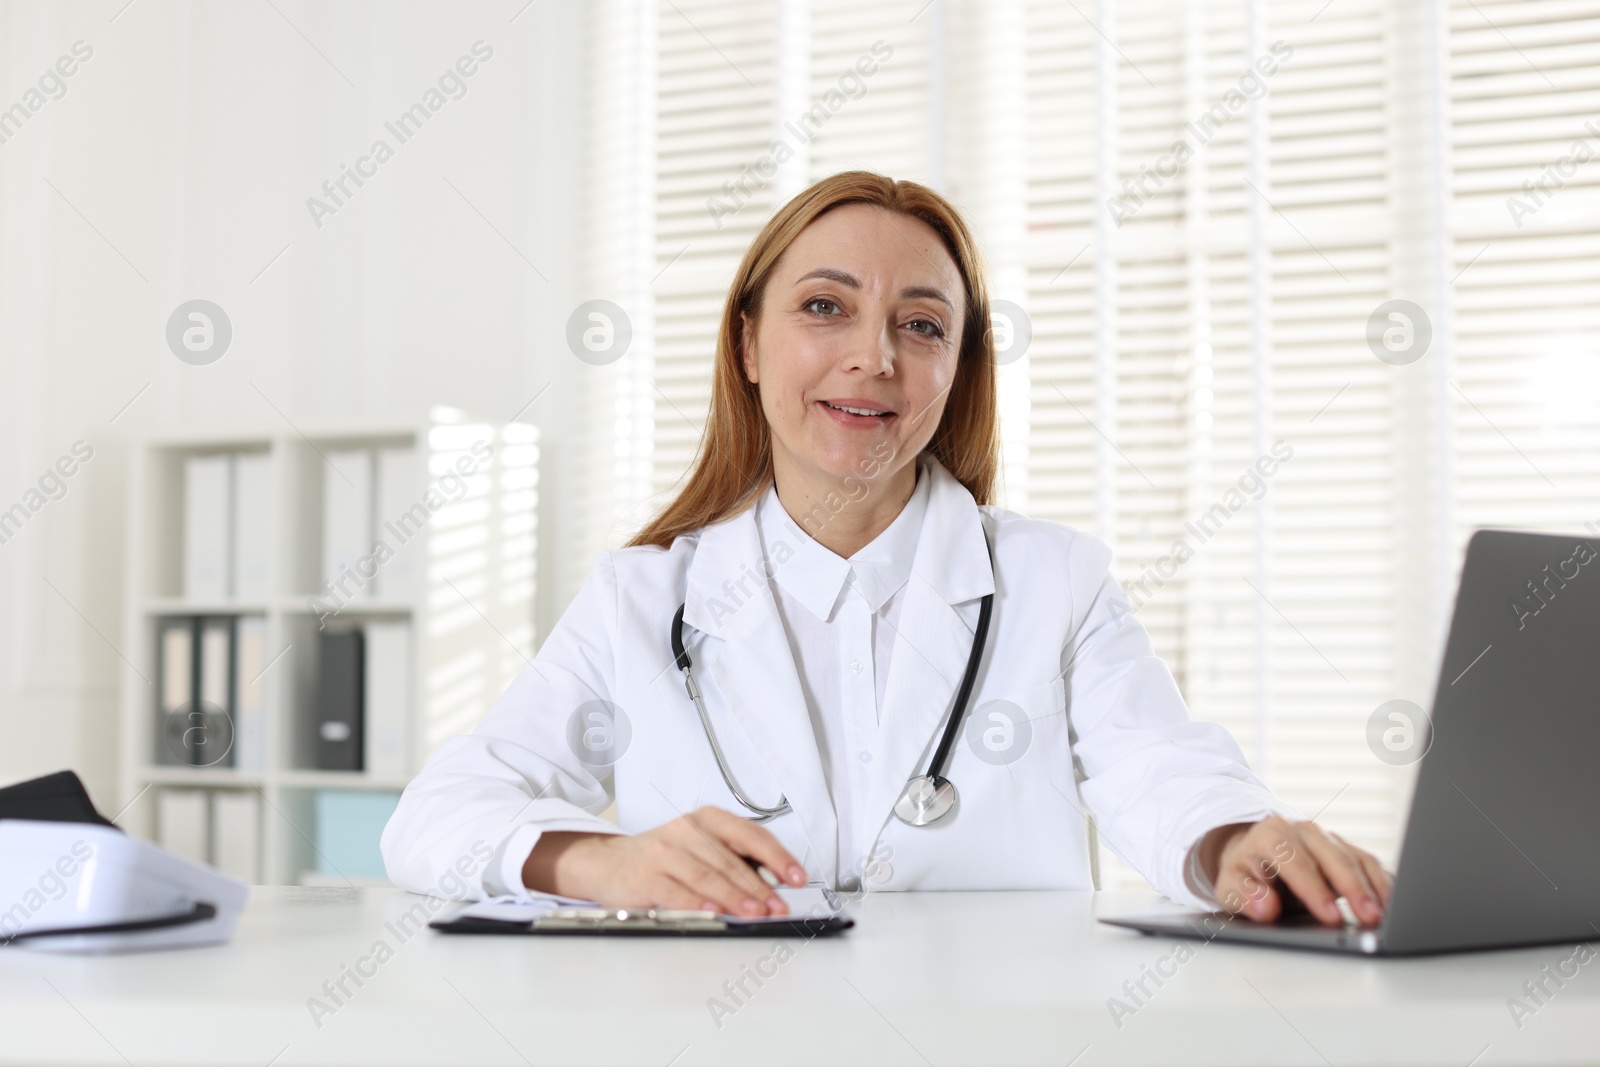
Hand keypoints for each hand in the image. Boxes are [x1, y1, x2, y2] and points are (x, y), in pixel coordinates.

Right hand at [520, 806, 806, 916]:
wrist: (607, 863)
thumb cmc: (662, 858)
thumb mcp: (700, 847)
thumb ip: (734, 861)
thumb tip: (774, 887)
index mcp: (707, 819)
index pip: (750, 835)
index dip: (777, 857)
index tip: (796, 877)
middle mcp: (686, 829)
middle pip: (731, 860)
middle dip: (760, 886)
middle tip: (779, 906)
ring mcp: (664, 851)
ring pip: (708, 875)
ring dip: (736, 896)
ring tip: (756, 913)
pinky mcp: (646, 876)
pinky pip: (677, 891)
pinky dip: (699, 903)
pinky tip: (715, 913)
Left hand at [1199, 815, 1391, 926]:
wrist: (1254, 855)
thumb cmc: (1245, 874)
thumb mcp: (1229, 887)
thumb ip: (1244, 896)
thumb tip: (1266, 907)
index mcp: (1271, 835)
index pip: (1297, 863)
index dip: (1315, 891)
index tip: (1332, 917)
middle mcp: (1302, 830)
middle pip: (1333, 857)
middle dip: (1354, 889)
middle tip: (1370, 918)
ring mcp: (1327, 838)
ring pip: (1356, 858)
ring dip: (1373, 888)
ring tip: (1385, 916)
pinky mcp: (1346, 848)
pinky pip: (1368, 863)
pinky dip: (1381, 883)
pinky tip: (1390, 905)